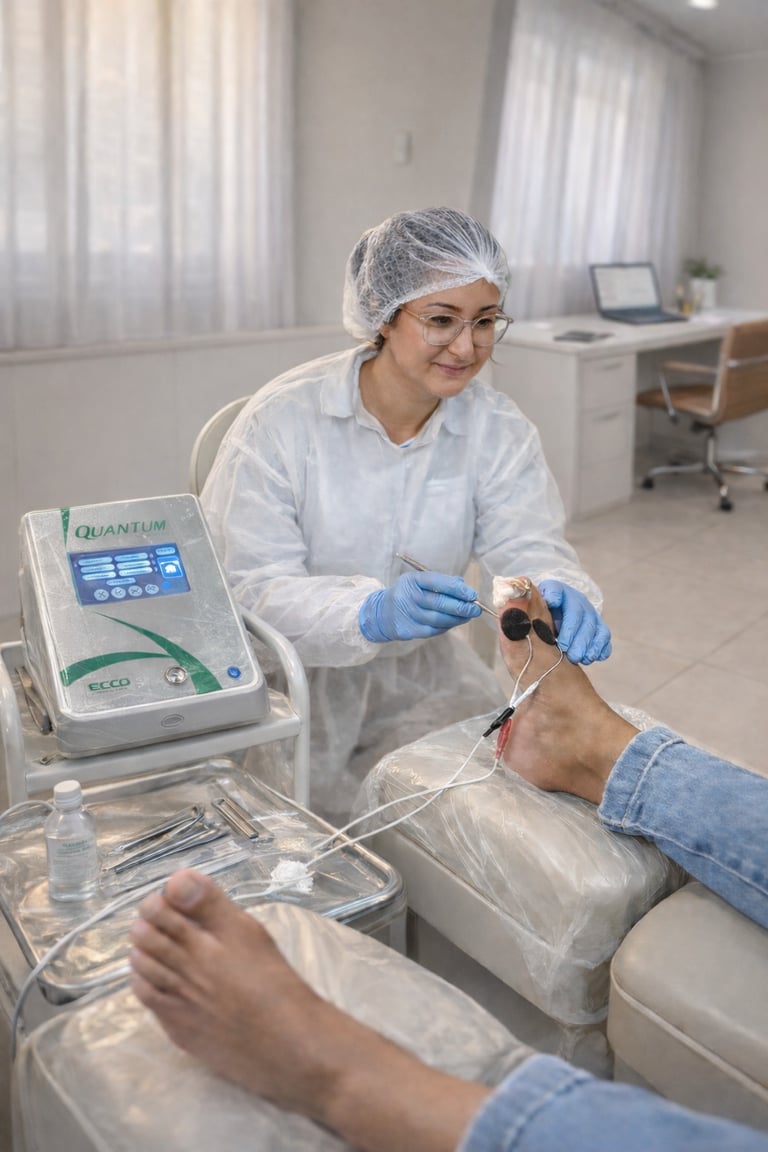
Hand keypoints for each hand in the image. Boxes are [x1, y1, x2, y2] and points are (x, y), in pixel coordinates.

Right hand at [359, 572, 481, 642]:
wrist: (382, 613)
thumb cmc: (409, 593)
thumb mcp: (420, 581)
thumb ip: (442, 582)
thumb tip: (464, 587)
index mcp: (412, 580)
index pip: (438, 582)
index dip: (458, 589)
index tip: (472, 595)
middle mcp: (409, 597)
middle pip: (440, 603)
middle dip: (461, 607)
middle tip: (475, 609)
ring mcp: (408, 615)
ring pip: (439, 619)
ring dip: (457, 619)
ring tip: (468, 616)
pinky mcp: (409, 630)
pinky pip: (434, 630)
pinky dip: (448, 626)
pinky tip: (454, 622)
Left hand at [537, 580, 611, 664]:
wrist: (556, 617)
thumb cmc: (540, 616)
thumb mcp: (532, 609)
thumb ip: (527, 606)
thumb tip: (529, 603)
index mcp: (557, 592)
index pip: (555, 590)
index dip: (554, 597)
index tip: (551, 604)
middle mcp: (577, 600)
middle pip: (578, 614)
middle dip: (573, 633)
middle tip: (564, 649)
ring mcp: (590, 614)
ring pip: (594, 627)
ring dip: (587, 644)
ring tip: (577, 658)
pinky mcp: (599, 628)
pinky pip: (604, 637)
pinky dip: (599, 649)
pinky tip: (590, 658)